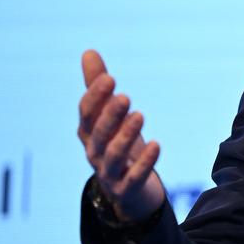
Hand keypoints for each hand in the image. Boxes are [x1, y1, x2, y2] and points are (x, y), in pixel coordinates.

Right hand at [77, 50, 164, 221]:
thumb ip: (99, 88)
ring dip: (126, 135)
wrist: (129, 192)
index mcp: (88, 133)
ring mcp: (109, 173)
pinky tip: (156, 144)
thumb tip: (89, 52)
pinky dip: (145, 162)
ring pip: (114, 154)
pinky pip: (134, 177)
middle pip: (99, 133)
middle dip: (110, 115)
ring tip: (140, 115)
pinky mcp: (126, 189)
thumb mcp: (109, 117)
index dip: (95, 96)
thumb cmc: (118, 145)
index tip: (109, 77)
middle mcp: (94, 152)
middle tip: (125, 96)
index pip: (86, 113)